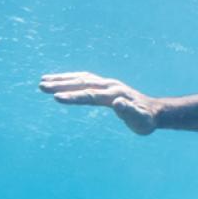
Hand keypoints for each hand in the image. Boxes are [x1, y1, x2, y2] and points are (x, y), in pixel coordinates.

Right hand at [41, 71, 159, 134]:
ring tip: (43, 81)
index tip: (56, 97)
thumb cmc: (146, 120)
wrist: (155, 111)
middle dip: (61, 84)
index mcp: (115, 95)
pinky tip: (60, 80)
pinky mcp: (105, 85)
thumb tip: (118, 103)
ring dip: (63, 79)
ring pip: (82, 78)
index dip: (74, 97)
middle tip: (42, 86)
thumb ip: (129, 112)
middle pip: (82, 83)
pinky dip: (72, 78)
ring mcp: (107, 84)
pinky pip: (85, 79)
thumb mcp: (140, 120)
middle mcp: (110, 86)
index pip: (90, 95)